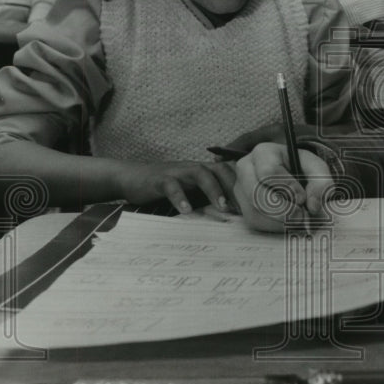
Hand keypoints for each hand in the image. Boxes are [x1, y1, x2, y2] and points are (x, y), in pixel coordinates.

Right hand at [114, 160, 237, 213]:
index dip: (242, 187)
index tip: (253, 206)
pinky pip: (172, 185)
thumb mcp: (189, 191)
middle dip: (233, 187)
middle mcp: (193, 168)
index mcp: (203, 171)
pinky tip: (186, 211)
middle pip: (219, 169)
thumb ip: (207, 198)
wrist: (131, 178)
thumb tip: (232, 215)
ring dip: (213, 189)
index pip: (228, 174)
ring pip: (200, 173)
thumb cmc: (166, 187)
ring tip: (222, 207)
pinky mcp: (160, 179)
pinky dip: (180, 197)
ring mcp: (177, 171)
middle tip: (242, 208)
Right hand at [232, 142, 335, 231]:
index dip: (287, 187)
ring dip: (279, 221)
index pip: (268, 172)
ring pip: (253, 211)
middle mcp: (246, 169)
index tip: (302, 198)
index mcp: (263, 153)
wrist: (291, 175)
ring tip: (297, 219)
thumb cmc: (301, 168)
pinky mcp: (242, 206)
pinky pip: (254, 221)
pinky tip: (287, 222)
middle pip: (256, 194)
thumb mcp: (316, 169)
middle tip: (301, 216)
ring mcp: (241, 188)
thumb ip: (321, 183)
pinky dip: (273, 226)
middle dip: (282, 210)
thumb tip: (313, 206)